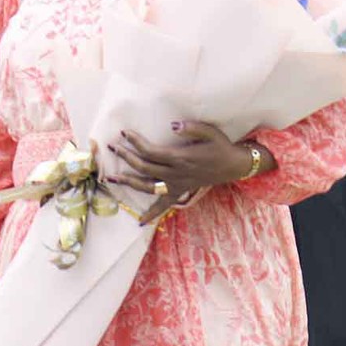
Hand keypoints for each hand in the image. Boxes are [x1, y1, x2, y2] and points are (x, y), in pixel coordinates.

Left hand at [107, 123, 258, 221]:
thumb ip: (191, 127)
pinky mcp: (181, 191)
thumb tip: (173, 125)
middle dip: (126, 157)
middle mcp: (175, 173)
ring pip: (148, 187)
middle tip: (113, 148)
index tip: (124, 133)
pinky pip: (164, 205)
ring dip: (129, 182)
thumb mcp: (210, 132)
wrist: (233, 165)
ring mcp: (177, 185)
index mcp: (180, 158)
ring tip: (111, 177)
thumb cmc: (220, 145)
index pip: (151, 151)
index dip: (136, 142)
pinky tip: (140, 221)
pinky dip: (152, 213)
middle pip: (144, 167)